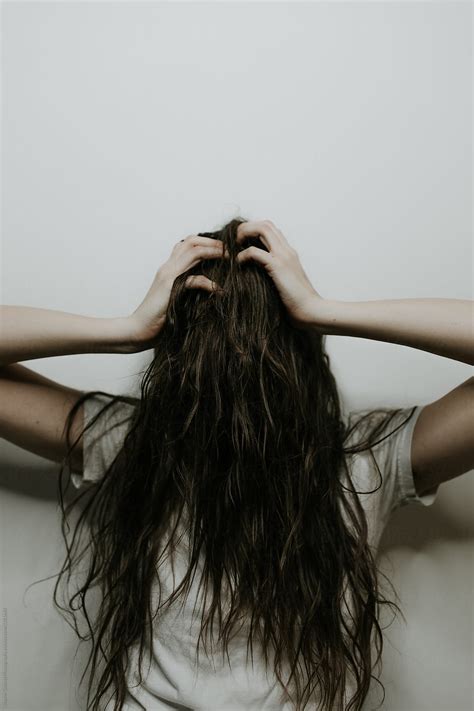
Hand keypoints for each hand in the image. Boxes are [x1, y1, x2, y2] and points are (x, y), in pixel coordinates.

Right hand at [127, 235, 226, 349]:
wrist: (138, 330)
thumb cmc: (158, 319)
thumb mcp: (176, 298)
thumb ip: (188, 289)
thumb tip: (211, 288)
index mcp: (169, 268)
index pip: (187, 244)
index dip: (206, 242)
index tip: (223, 250)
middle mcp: (168, 267)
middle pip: (191, 241)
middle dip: (212, 242)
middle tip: (229, 250)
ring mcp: (168, 276)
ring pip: (193, 252)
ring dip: (213, 252)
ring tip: (228, 258)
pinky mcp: (171, 289)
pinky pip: (194, 279)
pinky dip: (210, 283)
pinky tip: (219, 290)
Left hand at [236, 220, 323, 329]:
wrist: (311, 311)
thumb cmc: (298, 303)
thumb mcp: (284, 283)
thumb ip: (274, 274)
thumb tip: (258, 275)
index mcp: (289, 253)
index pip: (271, 230)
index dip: (254, 230)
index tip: (242, 242)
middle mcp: (287, 250)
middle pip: (266, 224)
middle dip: (247, 227)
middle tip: (235, 241)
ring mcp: (283, 256)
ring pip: (262, 229)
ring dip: (245, 233)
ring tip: (235, 246)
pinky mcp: (278, 267)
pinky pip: (255, 252)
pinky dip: (243, 254)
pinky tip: (239, 263)